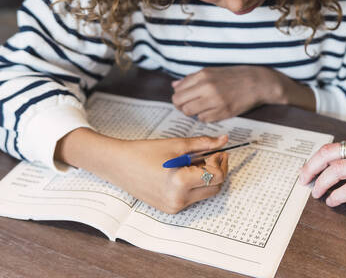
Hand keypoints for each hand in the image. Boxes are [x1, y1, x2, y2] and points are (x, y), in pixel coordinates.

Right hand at [56, 129, 228, 212]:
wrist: (118, 165)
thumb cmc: (144, 152)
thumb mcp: (177, 145)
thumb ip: (204, 144)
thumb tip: (224, 140)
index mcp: (181, 183)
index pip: (217, 176)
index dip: (221, 161)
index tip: (218, 150)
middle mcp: (179, 200)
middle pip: (215, 187)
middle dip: (218, 170)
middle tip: (213, 154)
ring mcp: (174, 207)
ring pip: (205, 193)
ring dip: (207, 177)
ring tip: (196, 161)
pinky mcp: (170, 209)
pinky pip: (193, 197)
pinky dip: (196, 184)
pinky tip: (186, 171)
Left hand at [171, 66, 314, 121]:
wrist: (257, 82)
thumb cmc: (234, 76)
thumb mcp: (211, 72)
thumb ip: (191, 79)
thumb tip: (174, 86)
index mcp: (203, 75)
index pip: (178, 91)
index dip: (178, 97)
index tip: (184, 99)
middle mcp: (207, 88)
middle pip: (180, 103)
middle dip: (182, 106)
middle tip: (189, 106)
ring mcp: (215, 101)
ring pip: (190, 112)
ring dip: (193, 112)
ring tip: (201, 108)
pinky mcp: (223, 112)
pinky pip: (204, 119)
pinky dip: (205, 116)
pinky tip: (212, 110)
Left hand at [299, 130, 345, 207]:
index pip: (336, 145)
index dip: (318, 158)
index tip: (310, 168)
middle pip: (329, 153)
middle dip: (310, 166)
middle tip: (303, 179)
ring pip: (336, 170)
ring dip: (321, 183)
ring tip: (316, 193)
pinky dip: (337, 196)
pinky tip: (333, 202)